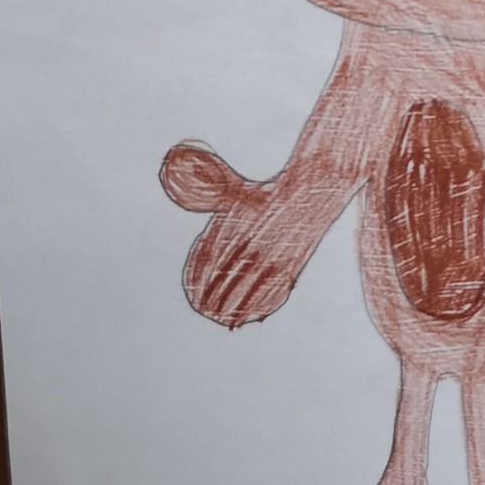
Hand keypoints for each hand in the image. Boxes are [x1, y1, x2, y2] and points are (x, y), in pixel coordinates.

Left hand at [162, 144, 292, 327]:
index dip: (199, 282)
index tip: (193, 295)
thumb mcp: (235, 192)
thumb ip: (207, 193)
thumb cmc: (267, 193)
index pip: (209, 263)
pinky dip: (261, 307)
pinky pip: (272, 294)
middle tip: (204, 311)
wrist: (309, 192)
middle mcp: (252, 245)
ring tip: (223, 318)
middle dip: (213, 300)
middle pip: (225, 283)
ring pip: (247, 292)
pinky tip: (253, 315)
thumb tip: (175, 166)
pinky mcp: (290, 267)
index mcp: (236, 229)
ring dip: (233, 309)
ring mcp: (272, 258)